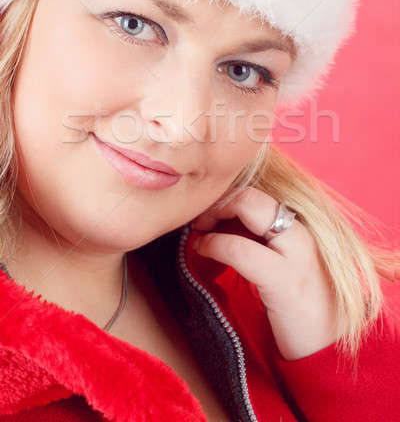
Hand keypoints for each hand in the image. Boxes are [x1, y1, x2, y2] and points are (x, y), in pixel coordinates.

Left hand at [191, 187, 338, 359]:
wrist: (327, 344)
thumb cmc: (295, 302)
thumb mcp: (278, 259)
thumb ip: (255, 236)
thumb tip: (215, 218)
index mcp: (297, 224)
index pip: (255, 192)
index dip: (225, 198)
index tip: (207, 216)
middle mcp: (299, 231)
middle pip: (250, 193)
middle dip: (216, 201)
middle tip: (199, 222)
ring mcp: (296, 253)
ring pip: (247, 207)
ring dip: (212, 216)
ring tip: (199, 236)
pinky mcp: (285, 281)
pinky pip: (240, 249)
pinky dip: (214, 244)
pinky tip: (203, 250)